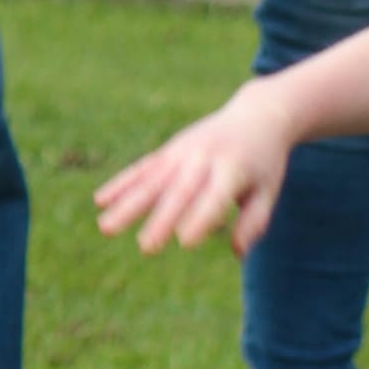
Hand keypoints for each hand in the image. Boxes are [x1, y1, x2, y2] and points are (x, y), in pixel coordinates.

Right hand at [94, 79, 295, 257]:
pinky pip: (143, 167)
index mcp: (233, 169)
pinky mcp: (170, 149)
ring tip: (105, 228)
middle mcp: (204, 158)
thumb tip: (238, 253)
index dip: (201, 218)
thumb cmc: (265, 162)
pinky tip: (100, 201)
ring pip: (152, 180)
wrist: (257, 115)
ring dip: (127, 204)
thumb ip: (255, 220)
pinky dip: (122, 183)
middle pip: (179, 191)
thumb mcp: (268, 190)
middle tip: (146, 247)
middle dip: (160, 219)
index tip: (185, 242)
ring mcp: (183, 152)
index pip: (215, 197)